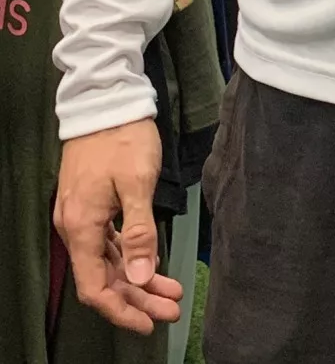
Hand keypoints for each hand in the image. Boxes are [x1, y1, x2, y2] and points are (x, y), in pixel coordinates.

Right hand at [54, 118, 183, 333]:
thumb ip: (139, 232)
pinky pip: (109, 242)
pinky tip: (151, 263)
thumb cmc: (124, 137)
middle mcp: (76, 226)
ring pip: (108, 261)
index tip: (150, 322)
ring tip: (170, 292)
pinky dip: (130, 256)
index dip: (122, 310)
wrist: (108, 99)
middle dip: (137, 298)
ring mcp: (82, 215)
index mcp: (82, 226)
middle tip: (171, 309)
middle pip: (104, 278)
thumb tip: (139, 277)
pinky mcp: (92, 203)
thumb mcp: (137, 183)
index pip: (95, 287)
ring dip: (137, 279)